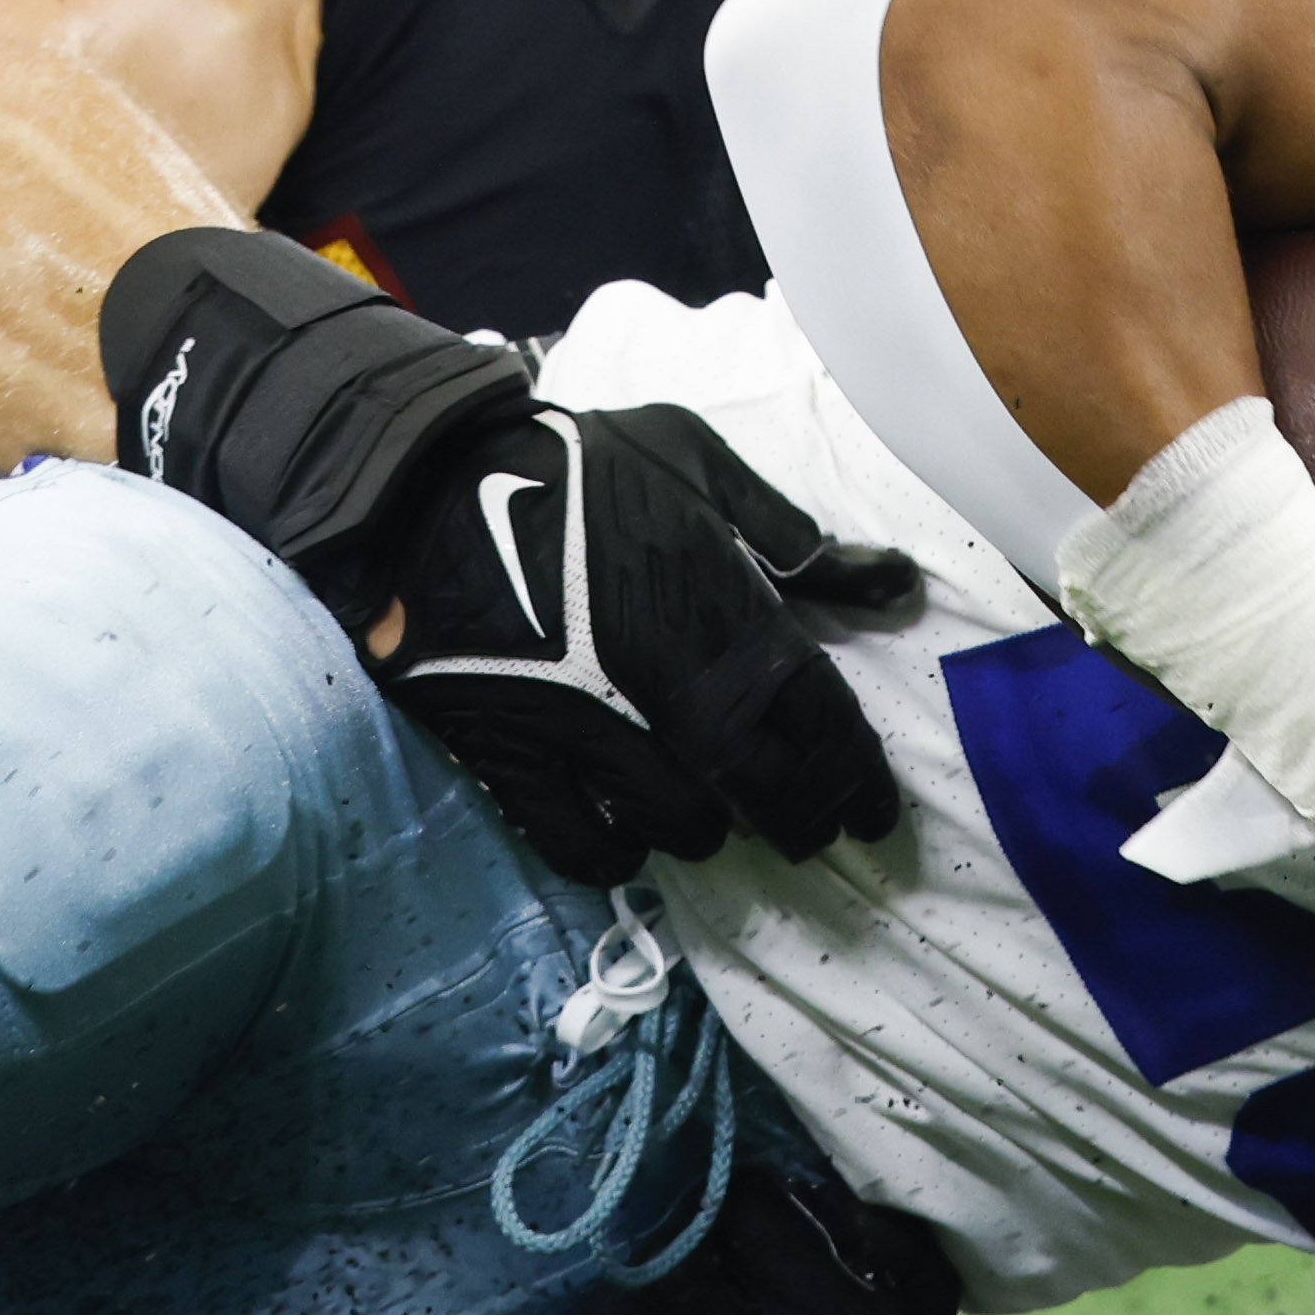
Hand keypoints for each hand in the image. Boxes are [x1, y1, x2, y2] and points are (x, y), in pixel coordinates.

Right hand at [368, 402, 923, 884]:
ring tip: (709, 819)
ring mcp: (589, 726)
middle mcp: (665, 682)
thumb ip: (787, 529)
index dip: (856, 774)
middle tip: (809, 833)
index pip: (820, 718)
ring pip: (680, 822)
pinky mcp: (516, 754)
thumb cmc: (565, 464)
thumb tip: (889, 580)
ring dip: (706, 830)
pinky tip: (625, 843)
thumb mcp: (688, 458)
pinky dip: (613, 855)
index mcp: (718, 609)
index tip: (872, 810)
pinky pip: (579, 841)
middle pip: (763, 786)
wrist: (425, 483)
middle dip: (798, 818)